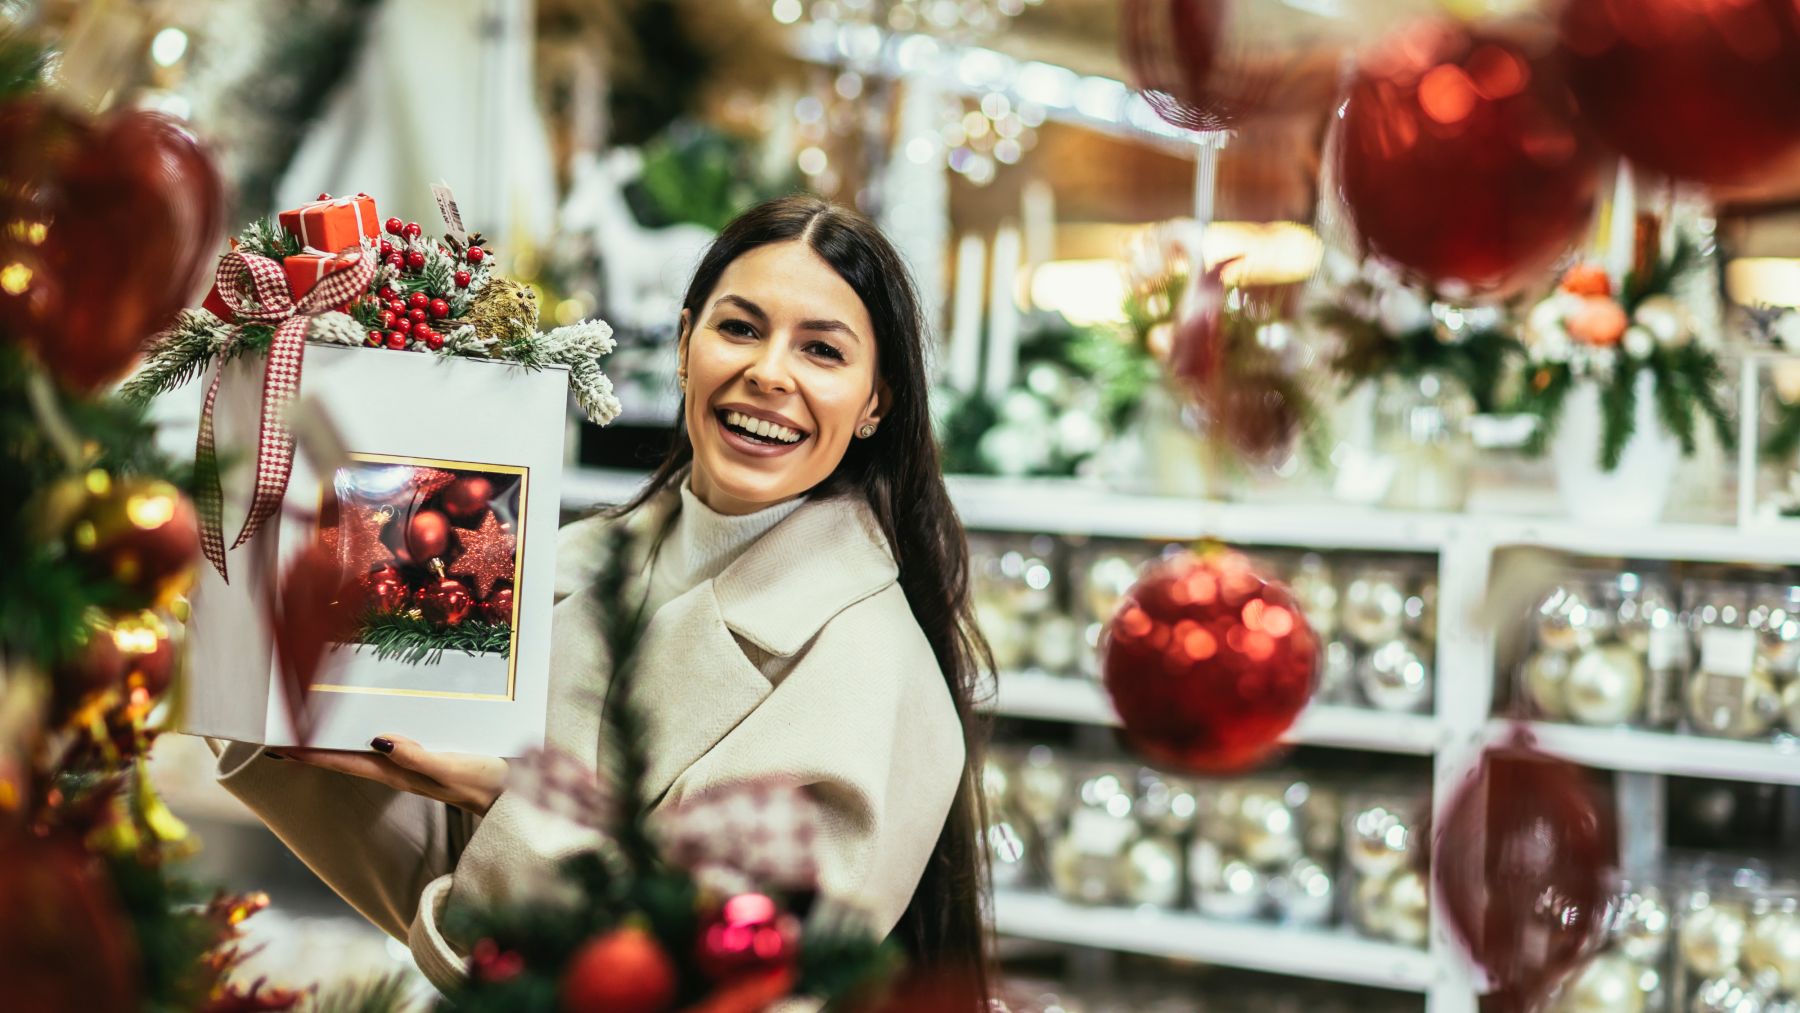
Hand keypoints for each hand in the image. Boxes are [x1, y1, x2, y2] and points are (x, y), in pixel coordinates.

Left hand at [280, 735, 507, 814]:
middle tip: (279, 738)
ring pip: (361, 753)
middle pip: (345, 758)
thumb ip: (417, 757)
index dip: (312, 755)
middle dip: (313, 750)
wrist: (511, 797)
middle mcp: (398, 770)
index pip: (346, 762)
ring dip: (334, 743)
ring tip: (308, 732)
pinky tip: (363, 729)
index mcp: (398, 773)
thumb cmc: (484, 781)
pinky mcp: (424, 757)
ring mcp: (410, 765)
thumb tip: (378, 739)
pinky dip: (363, 737)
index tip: (280, 746)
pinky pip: (383, 746)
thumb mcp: (452, 768)